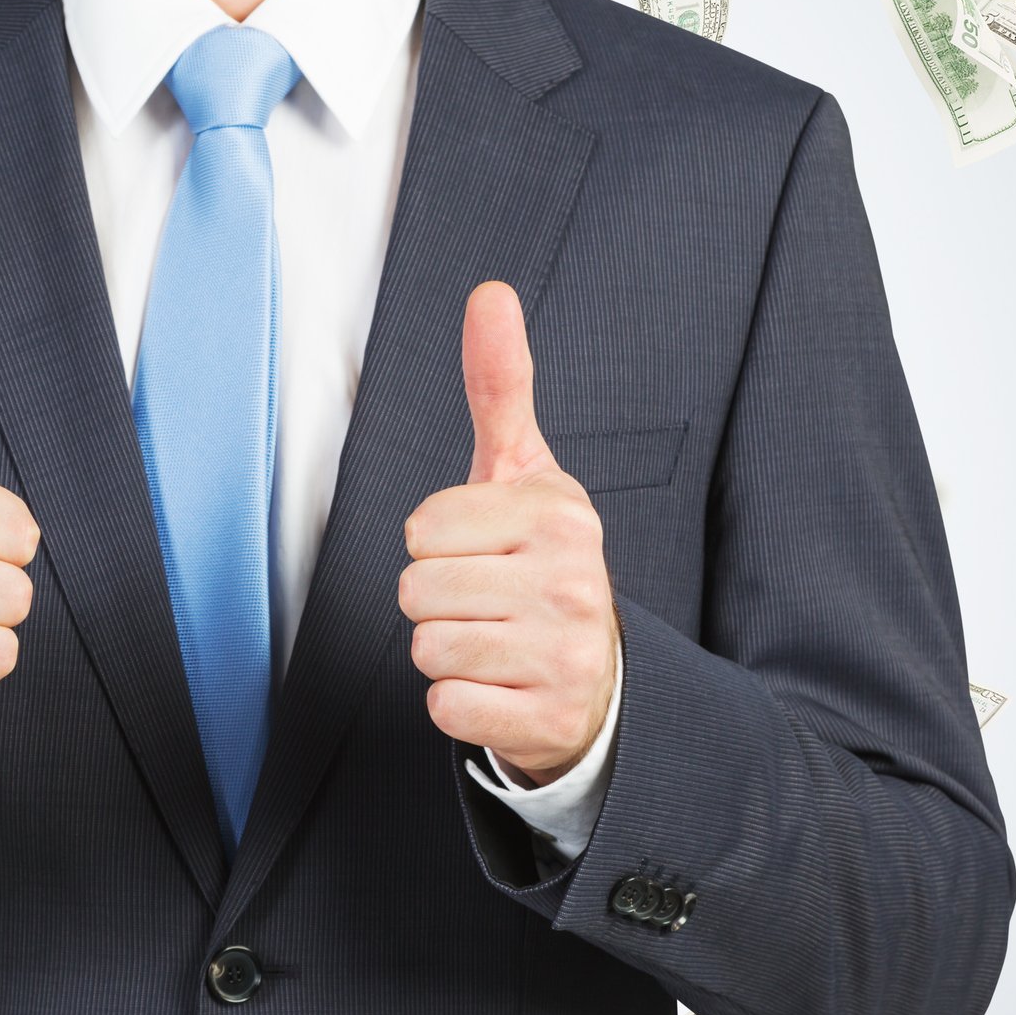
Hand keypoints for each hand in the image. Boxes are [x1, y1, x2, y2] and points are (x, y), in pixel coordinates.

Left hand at [398, 280, 618, 787]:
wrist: (598, 678)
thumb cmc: (540, 563)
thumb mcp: (524, 472)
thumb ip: (500, 384)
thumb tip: (489, 292)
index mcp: (560, 515)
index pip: (421, 528)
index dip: (433, 543)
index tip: (480, 550)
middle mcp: (574, 583)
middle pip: (417, 590)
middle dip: (435, 600)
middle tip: (484, 601)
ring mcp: (565, 657)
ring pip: (427, 649)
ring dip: (445, 652)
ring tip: (492, 641)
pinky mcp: (547, 721)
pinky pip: (446, 707)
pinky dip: (458, 704)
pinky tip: (498, 687)